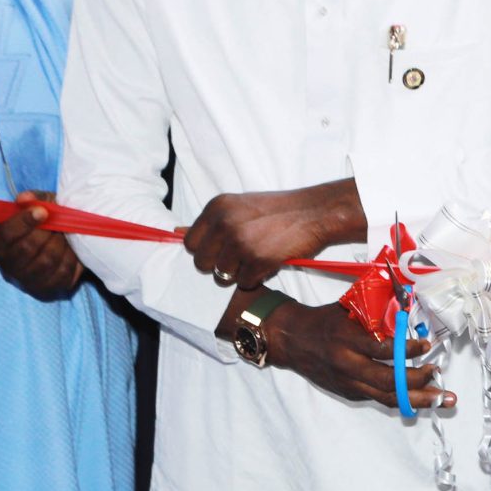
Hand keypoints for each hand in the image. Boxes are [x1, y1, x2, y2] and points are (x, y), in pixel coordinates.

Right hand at [0, 191, 82, 300]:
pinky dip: (72, 258)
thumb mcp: (43, 205)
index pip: (6, 234)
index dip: (24, 221)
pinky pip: (62, 273)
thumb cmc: (50, 221)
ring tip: (66, 236)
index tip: (43, 211)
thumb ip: (35, 199)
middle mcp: (7, 264)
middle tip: (58, 225)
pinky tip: (71, 250)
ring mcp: (26, 280)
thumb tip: (24, 198)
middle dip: (47, 233)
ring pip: (46, 261)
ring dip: (61, 244)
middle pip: (26, 248)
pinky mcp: (46, 289)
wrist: (68, 241)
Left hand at [185, 180, 363, 291]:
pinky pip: (244, 282)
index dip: (206, 252)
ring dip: (239, 273)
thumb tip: (175, 232)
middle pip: (202, 263)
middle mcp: (225, 223)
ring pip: (222, 276)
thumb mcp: (240, 207)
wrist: (315, 212)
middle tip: (241, 258)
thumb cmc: (278, 211)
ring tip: (257, 258)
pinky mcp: (258, 259)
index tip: (222, 250)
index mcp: (217, 208)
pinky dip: (257, 278)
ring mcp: (241, 242)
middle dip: (219, 266)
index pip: (190, 243)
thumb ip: (211, 222)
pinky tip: (269, 263)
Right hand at [261, 299, 451, 410]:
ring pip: (387, 397)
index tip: (427, 345)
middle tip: (437, 374)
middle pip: (388, 381)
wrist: (292, 341)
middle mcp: (348, 365)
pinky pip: (379, 398)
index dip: (408, 350)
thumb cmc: (324, 321)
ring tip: (443, 400)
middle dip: (418, 381)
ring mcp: (348, 383)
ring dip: (418, 400)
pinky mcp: (349, 393)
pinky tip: (422, 399)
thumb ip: (375, 314)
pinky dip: (403, 399)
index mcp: (347, 341)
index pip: (383, 350)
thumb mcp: (348, 311)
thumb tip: (408, 310)